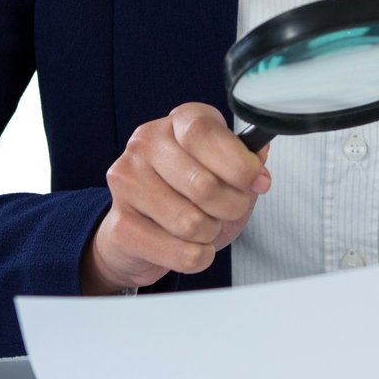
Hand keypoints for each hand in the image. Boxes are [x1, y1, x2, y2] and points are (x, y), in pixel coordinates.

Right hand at [82, 102, 269, 293]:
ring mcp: (127, 180)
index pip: (203, 133)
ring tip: (204, 227)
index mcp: (179, 121)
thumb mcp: (229, 174)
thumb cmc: (192, 196)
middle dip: (231, 207)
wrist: (145, 232)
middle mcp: (147, 142)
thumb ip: (248, 166)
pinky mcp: (119, 223)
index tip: (257, 183)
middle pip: (203, 185)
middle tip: (229, 210)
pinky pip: (180, 253)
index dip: (237, 163)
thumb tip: (258, 172)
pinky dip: (197, 257)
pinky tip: (188, 246)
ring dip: (210, 234)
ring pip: (191, 223)